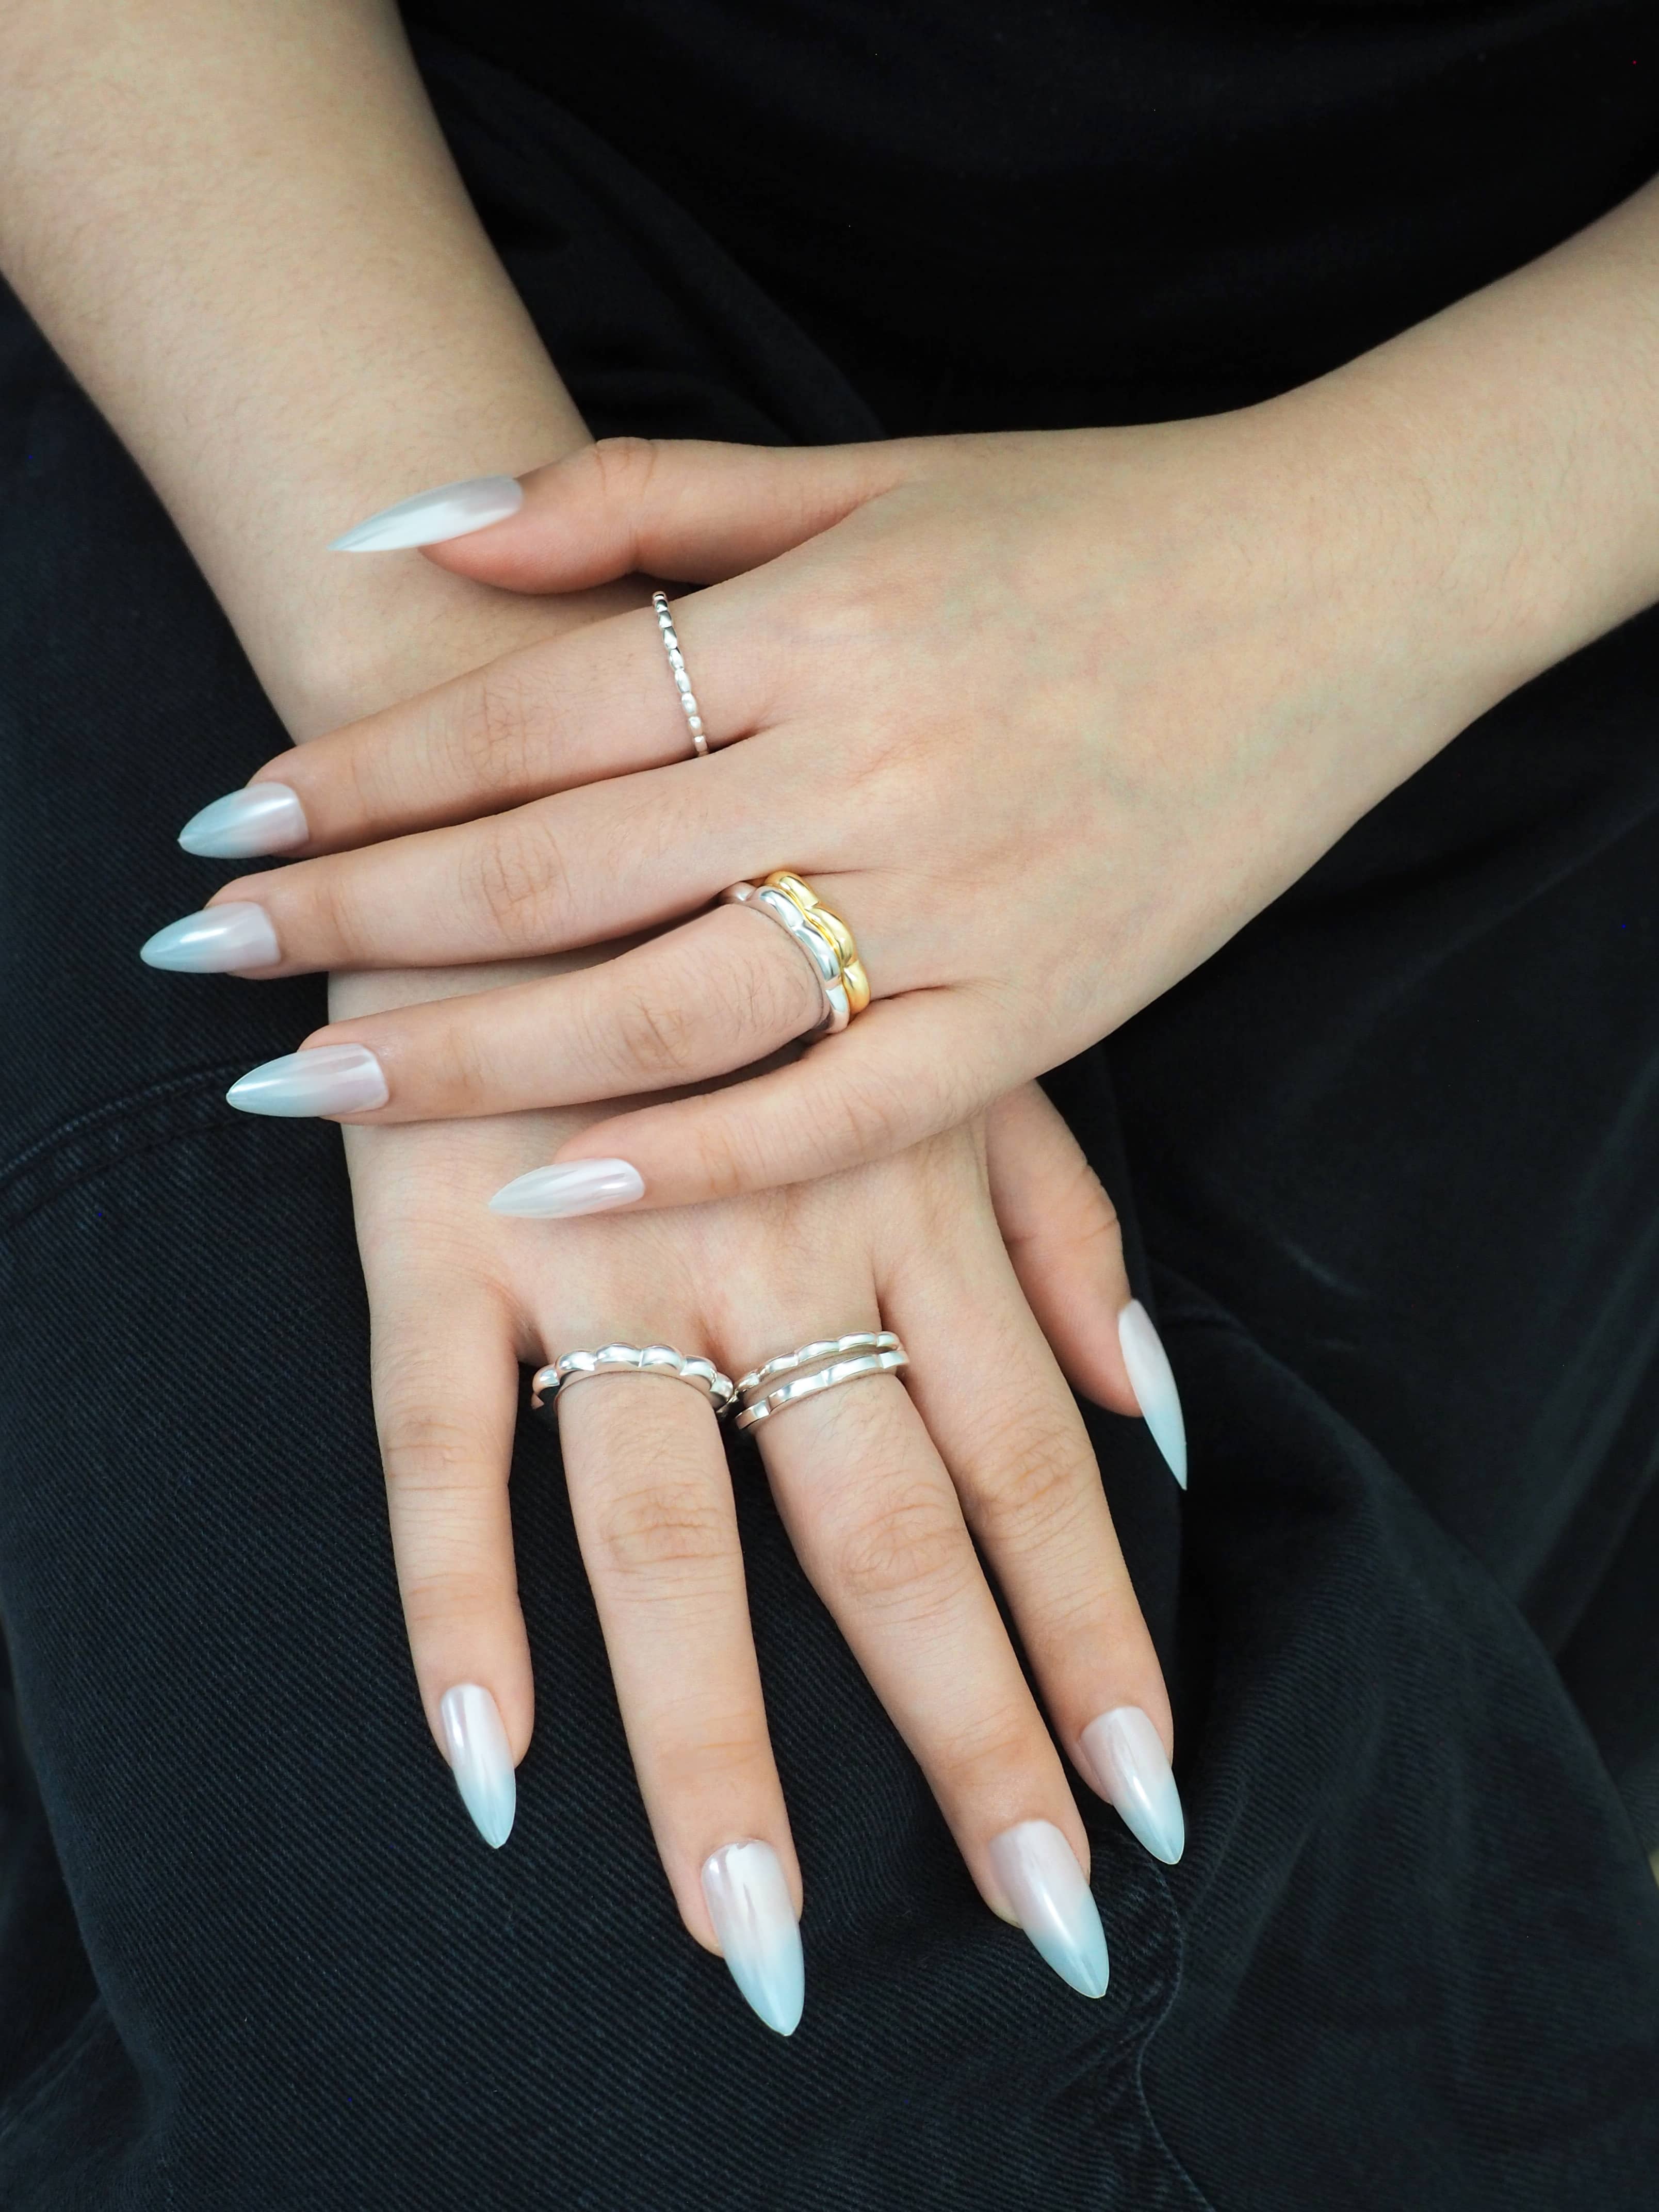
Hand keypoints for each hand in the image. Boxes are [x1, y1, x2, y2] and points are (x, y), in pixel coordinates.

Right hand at [158, 538, 1184, 2029]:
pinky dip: (457, 1604)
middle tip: (1032, 1922)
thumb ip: (1057, 1230)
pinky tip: (490, 1763)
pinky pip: (442, 1445)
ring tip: (747, 1934)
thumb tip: (1156, 1412)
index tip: (1145, 1802)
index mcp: (911, 1194)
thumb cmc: (777, 871)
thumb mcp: (949, 1023)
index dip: (1091, 1633)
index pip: (1031, 1461)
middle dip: (965, 1731)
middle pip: (889, 1528)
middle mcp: (780, 1240)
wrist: (551, 708)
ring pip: (674, 1533)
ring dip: (712, 1744)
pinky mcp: (437, 1225)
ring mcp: (602, 1242)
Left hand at [162, 391, 1548, 1210]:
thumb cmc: (1087, 523)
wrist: (1340, 586)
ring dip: (477, 1058)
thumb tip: (417, 531)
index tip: (229, 826)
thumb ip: (633, 502)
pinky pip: (845, 1112)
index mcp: (826, 620)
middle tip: (206, 963)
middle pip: (564, 870)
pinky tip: (560, 1192)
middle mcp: (878, 763)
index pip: (537, 716)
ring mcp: (964, 904)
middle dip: (361, 921)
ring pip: (672, 1008)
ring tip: (317, 1086)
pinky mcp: (1044, 1016)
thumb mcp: (863, 472)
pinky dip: (699, 1159)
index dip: (366, 775)